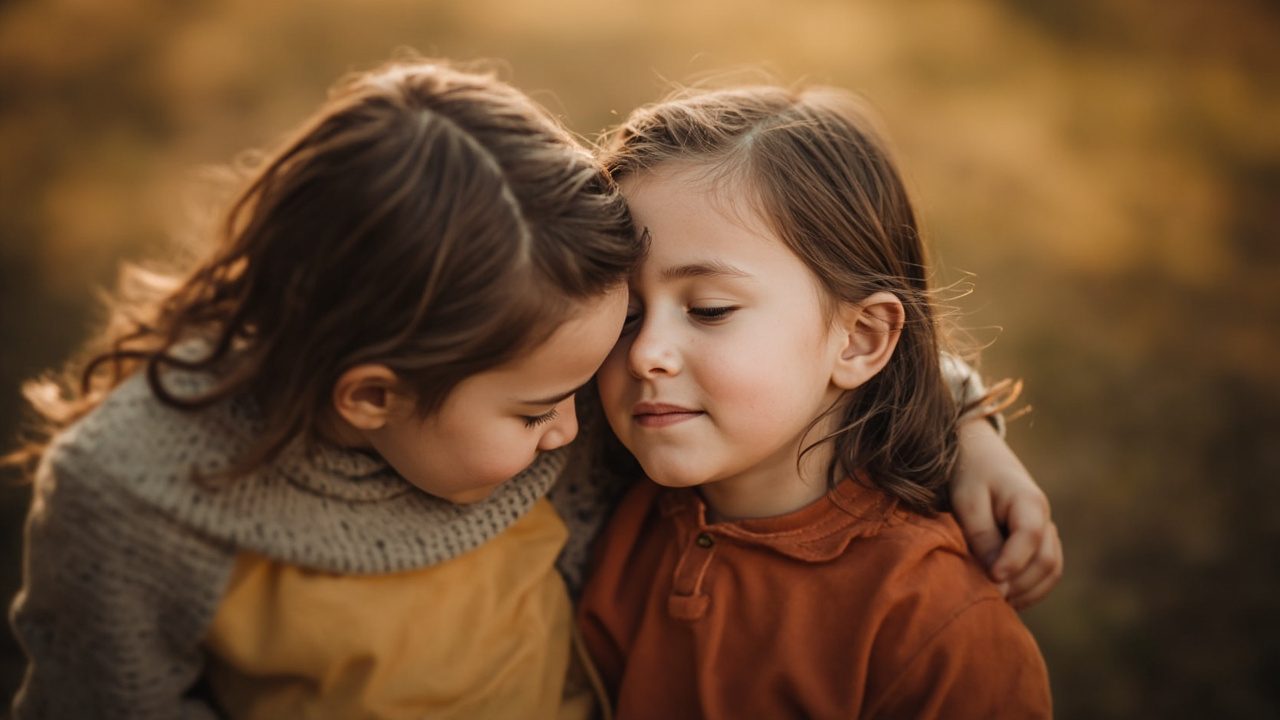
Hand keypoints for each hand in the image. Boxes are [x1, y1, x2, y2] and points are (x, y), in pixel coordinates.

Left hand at [950, 419, 1062, 609]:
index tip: (991, 579)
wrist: (978, 455)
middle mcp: (1045, 518)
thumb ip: (982, 535)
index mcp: (1029, 501)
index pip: (1031, 536)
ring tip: (996, 603)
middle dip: (1018, 583)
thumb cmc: (969, 476)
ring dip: (1026, 591)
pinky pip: (1046, 573)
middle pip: (1045, 560)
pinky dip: (1030, 589)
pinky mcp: (1039, 542)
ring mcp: (1046, 531)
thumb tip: (994, 576)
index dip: (1013, 562)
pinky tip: (1006, 598)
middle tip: (988, 598)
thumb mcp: (968, 501)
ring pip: (1051, 571)